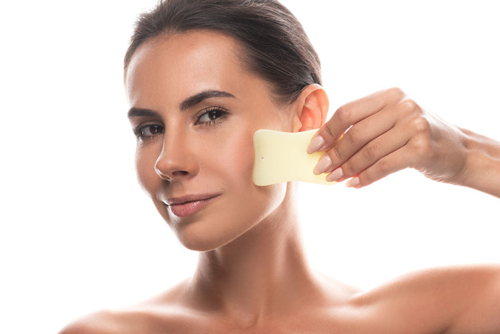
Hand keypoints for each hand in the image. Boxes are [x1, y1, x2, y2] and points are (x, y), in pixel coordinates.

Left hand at [307, 88, 468, 187]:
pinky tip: (354, 184)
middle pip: (356, 133)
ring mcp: (414, 125)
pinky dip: (365, 177)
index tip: (313, 147)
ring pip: (368, 151)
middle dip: (334, 154)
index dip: (327, 131)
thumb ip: (366, 126)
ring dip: (347, 168)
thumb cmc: (418, 138)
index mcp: (390, 95)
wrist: (461, 152)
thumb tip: (326, 146)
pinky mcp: (421, 148)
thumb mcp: (394, 121)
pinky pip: (383, 166)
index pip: (348, 111)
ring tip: (334, 179)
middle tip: (321, 169)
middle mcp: (403, 105)